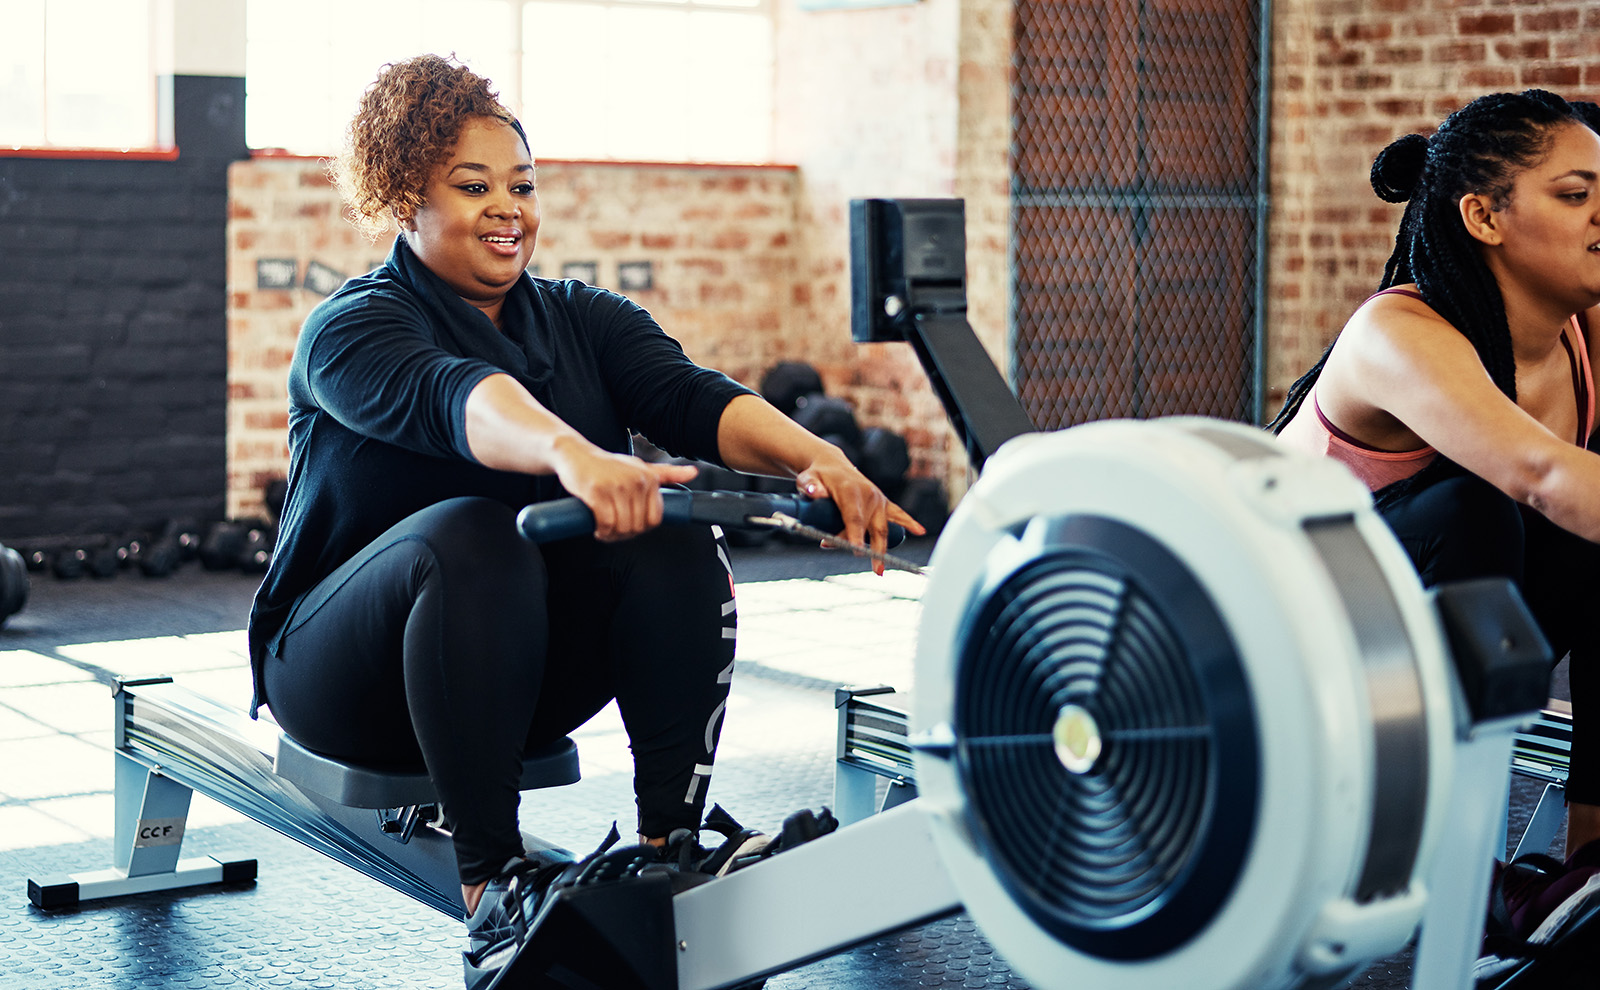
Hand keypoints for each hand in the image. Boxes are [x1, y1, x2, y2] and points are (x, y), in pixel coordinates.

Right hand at [551, 440, 699, 540]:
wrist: (575, 455)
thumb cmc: (608, 465)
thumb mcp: (640, 467)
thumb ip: (668, 474)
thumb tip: (693, 472)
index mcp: (649, 478)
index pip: (654, 518)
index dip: (642, 528)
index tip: (630, 526)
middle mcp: (636, 481)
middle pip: (638, 525)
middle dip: (625, 534)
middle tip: (614, 530)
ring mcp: (616, 486)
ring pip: (622, 526)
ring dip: (612, 535)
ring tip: (605, 530)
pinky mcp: (597, 492)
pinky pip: (606, 523)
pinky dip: (602, 531)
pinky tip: (597, 529)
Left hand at [794, 448, 924, 574]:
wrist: (831, 465)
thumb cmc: (817, 476)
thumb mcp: (807, 479)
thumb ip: (809, 486)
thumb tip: (814, 492)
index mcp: (851, 490)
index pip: (854, 517)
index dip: (855, 534)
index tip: (857, 551)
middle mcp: (869, 494)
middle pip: (869, 526)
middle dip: (868, 548)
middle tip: (872, 569)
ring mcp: (878, 499)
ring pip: (881, 527)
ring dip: (881, 548)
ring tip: (880, 570)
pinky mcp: (883, 502)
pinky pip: (898, 513)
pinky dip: (910, 522)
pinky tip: (920, 531)